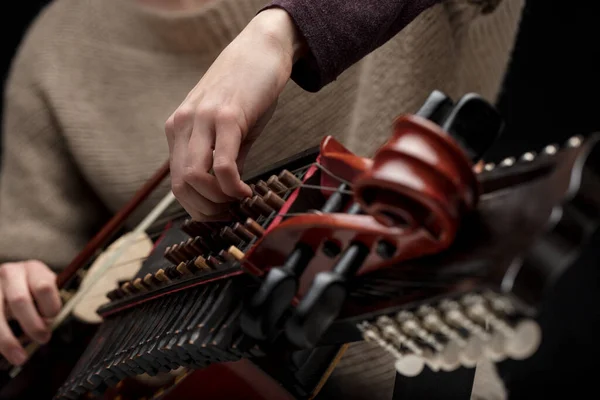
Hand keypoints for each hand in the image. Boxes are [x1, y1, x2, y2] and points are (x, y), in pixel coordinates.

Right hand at [0, 260, 60, 364]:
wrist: (10, 282)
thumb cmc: (33, 290)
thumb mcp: (45, 290)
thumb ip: (51, 303)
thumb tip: (50, 324)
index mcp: (34, 269)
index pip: (44, 287)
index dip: (50, 306)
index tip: (52, 319)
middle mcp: (10, 273)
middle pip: (19, 300)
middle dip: (32, 325)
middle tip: (43, 339)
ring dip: (8, 340)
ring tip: (20, 357)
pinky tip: (5, 352)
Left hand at [166, 8, 306, 220]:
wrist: (261, 51)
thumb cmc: (247, 91)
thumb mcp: (229, 128)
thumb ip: (223, 158)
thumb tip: (226, 193)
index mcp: (180, 128)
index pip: (176, 182)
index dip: (196, 207)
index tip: (219, 215)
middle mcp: (183, 124)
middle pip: (181, 185)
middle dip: (206, 210)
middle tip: (229, 213)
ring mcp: (202, 119)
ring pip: (195, 177)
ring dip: (218, 200)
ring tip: (238, 200)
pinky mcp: (226, 117)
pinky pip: (223, 164)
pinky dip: (233, 187)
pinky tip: (246, 190)